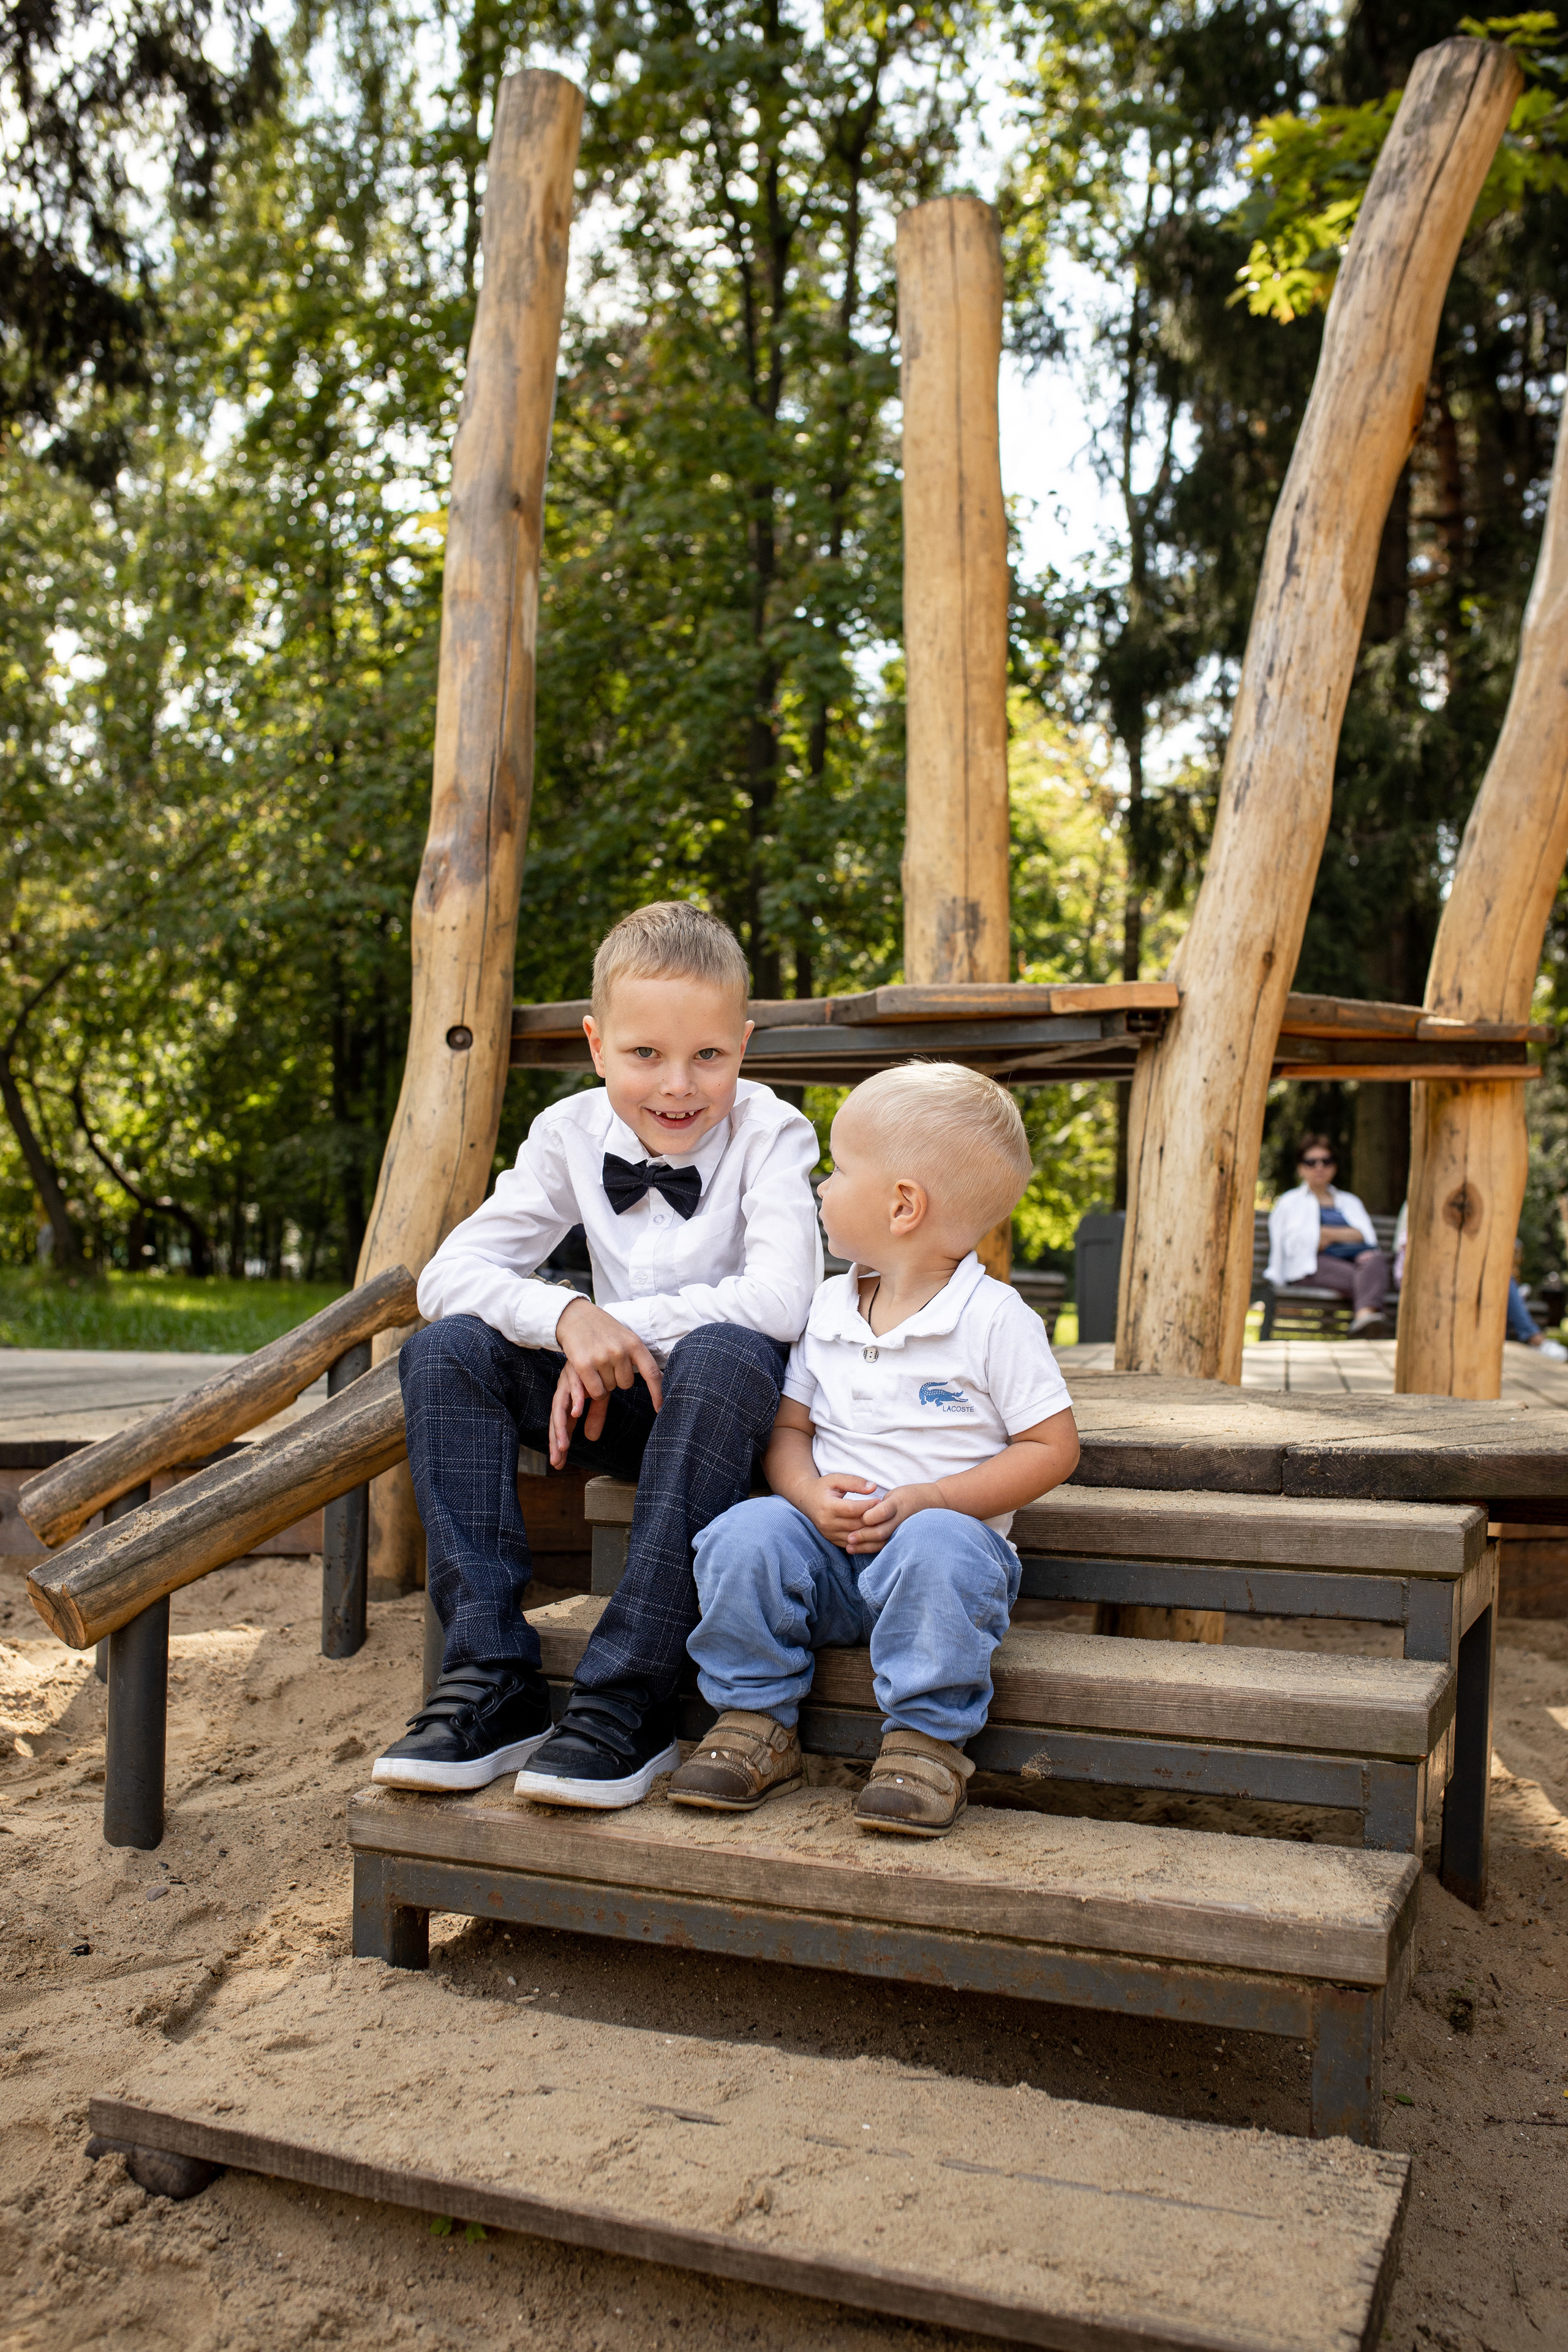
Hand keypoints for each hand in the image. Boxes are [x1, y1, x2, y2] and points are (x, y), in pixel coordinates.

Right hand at [549, 1295, 663, 1466]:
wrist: (575, 1316)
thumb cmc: (603, 1330)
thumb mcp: (626, 1337)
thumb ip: (638, 1356)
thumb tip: (659, 1379)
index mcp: (634, 1343)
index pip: (651, 1373)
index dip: (658, 1392)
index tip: (660, 1408)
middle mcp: (620, 1351)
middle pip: (626, 1384)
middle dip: (616, 1378)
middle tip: (606, 1362)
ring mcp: (602, 1357)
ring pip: (609, 1389)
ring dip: (602, 1381)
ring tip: (595, 1362)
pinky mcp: (584, 1364)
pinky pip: (596, 1391)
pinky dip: (592, 1389)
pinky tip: (587, 1373)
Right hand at [798, 1473, 882, 1548]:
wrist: (805, 1500)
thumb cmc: (823, 1487)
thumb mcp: (836, 1479)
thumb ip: (854, 1482)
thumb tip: (873, 1487)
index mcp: (827, 1506)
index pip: (852, 1509)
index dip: (868, 1506)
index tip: (881, 1501)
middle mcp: (827, 1523)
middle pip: (855, 1525)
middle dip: (872, 1520)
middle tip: (886, 1513)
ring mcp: (828, 1534)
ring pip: (855, 1536)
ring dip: (870, 1531)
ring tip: (882, 1522)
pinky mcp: (831, 1540)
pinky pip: (851, 1543)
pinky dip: (863, 1539)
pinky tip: (873, 1531)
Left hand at [844, 1481, 940, 1554]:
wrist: (933, 1504)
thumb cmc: (909, 1496)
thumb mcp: (895, 1495)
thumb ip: (879, 1505)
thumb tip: (861, 1517)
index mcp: (897, 1504)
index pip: (882, 1512)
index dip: (868, 1516)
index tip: (859, 1517)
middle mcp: (901, 1519)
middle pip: (880, 1531)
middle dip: (863, 1536)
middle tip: (849, 1538)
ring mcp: (903, 1531)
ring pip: (883, 1543)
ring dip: (865, 1546)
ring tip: (850, 1547)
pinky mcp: (903, 1538)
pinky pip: (886, 1546)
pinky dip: (872, 1549)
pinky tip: (860, 1550)